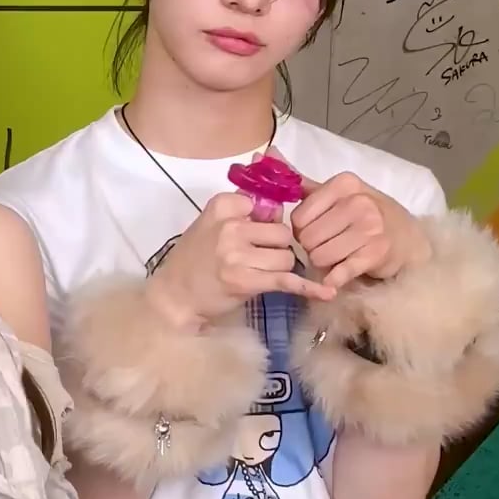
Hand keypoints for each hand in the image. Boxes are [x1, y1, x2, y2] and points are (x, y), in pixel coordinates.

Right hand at [147, 192, 336, 329]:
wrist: (174, 295)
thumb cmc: (194, 259)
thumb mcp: (213, 225)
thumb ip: (245, 211)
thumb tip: (280, 203)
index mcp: (223, 206)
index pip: (270, 205)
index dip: (270, 223)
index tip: (258, 235)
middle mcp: (230, 226)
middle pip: (284, 233)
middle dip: (279, 249)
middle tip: (260, 260)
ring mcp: (237, 254)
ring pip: (286, 258)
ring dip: (279, 269)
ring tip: (257, 275)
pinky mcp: (246, 280)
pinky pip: (286, 280)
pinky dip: (307, 288)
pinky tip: (325, 293)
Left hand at [292, 173, 431, 287]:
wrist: (408, 238)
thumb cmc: (367, 214)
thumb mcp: (339, 193)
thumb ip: (302, 180)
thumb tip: (267, 153)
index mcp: (344, 184)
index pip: (299, 216)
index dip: (301, 229)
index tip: (315, 230)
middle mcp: (358, 203)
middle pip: (307, 238)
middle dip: (311, 248)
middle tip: (326, 246)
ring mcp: (369, 229)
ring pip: (319, 257)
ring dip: (323, 262)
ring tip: (336, 256)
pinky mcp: (375, 254)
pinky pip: (338, 273)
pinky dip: (333, 279)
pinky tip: (337, 276)